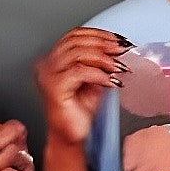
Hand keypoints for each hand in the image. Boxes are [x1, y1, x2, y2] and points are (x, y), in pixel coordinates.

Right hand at [34, 27, 131, 145]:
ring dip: (104, 59)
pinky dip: (99, 74)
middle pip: (76, 41)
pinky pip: (79, 72)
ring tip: (119, 68)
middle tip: (122, 51)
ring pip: (78, 54)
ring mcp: (48, 75)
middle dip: (104, 44)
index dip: (99, 34)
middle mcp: (47, 64)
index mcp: (54, 58)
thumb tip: (119, 46)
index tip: (119, 40)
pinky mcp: (54, 88)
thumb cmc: (80, 110)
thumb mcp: (95, 78)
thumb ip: (101, 61)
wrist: (72, 136)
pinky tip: (111, 82)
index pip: (75, 34)